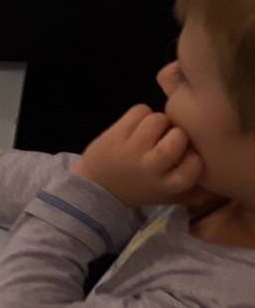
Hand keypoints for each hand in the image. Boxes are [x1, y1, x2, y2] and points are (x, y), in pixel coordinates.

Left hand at [72, 105, 203, 206]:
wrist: (95, 188)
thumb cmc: (137, 188)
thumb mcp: (166, 196)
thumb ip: (191, 193)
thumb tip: (212, 189)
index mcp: (169, 184)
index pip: (196, 160)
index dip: (191, 152)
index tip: (182, 154)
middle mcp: (152, 167)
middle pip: (178, 136)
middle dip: (175, 133)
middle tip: (165, 138)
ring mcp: (131, 150)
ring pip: (159, 119)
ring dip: (158, 121)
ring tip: (150, 131)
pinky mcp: (114, 136)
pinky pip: (139, 110)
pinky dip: (140, 113)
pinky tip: (135, 125)